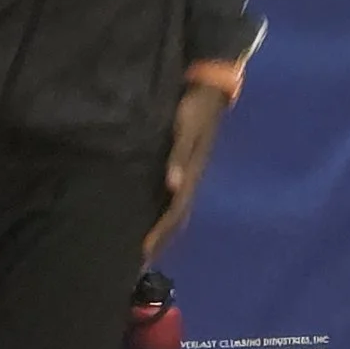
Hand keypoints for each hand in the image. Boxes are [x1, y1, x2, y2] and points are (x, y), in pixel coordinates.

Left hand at [144, 82, 229, 255]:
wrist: (209, 89)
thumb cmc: (195, 108)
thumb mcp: (186, 128)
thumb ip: (179, 155)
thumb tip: (174, 185)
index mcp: (191, 174)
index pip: (175, 212)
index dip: (160, 233)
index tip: (143, 252)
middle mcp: (191, 179)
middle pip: (176, 217)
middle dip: (160, 239)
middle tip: (139, 259)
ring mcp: (189, 173)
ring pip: (175, 209)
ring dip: (162, 230)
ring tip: (145, 246)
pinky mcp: (183, 165)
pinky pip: (172, 197)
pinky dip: (162, 212)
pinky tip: (151, 214)